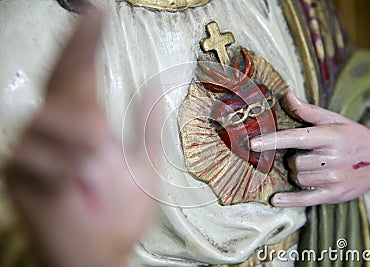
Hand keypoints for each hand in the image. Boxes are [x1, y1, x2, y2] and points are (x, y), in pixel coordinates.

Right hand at [4, 10, 157, 266]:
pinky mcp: (20, 176)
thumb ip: (148, 128)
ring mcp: (34, 151)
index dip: (85, 42)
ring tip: (96, 162)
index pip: (81, 73)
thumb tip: (157, 87)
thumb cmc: (119, 214)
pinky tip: (75, 183)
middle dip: (80, 64)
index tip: (96, 11)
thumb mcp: (145, 167)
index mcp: (85, 124)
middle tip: (99, 60)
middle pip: (62, 82)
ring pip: (51, 119)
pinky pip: (36, 156)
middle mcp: (57, 129)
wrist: (102, 254)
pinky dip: (64, 168)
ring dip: (80, 138)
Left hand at [251, 92, 369, 206]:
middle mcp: (332, 159)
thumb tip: (286, 95)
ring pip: (297, 178)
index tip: (253, 143)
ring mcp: (334, 180)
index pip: (296, 138)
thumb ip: (308, 110)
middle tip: (309, 154)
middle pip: (294, 162)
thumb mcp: (334, 120)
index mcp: (330, 137)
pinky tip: (276, 199)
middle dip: (294, 158)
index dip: (273, 140)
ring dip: (298, 173)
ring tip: (315, 167)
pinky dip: (289, 200)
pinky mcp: (333, 195)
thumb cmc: (351, 135)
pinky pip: (305, 199)